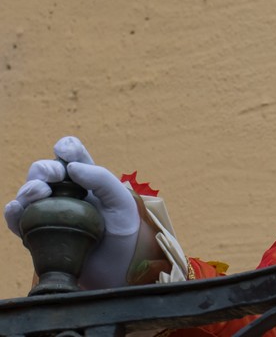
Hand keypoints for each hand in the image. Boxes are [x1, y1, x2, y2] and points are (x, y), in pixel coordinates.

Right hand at [4, 136, 139, 288]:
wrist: (120, 266)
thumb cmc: (123, 229)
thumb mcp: (121, 200)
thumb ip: (101, 179)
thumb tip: (70, 168)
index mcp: (86, 178)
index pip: (71, 155)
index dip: (66, 148)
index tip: (66, 151)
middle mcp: (64, 192)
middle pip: (44, 170)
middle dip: (45, 168)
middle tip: (55, 176)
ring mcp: (49, 212)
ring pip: (28, 192)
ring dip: (29, 188)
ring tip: (38, 192)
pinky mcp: (38, 234)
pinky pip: (18, 220)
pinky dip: (14, 212)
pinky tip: (17, 208)